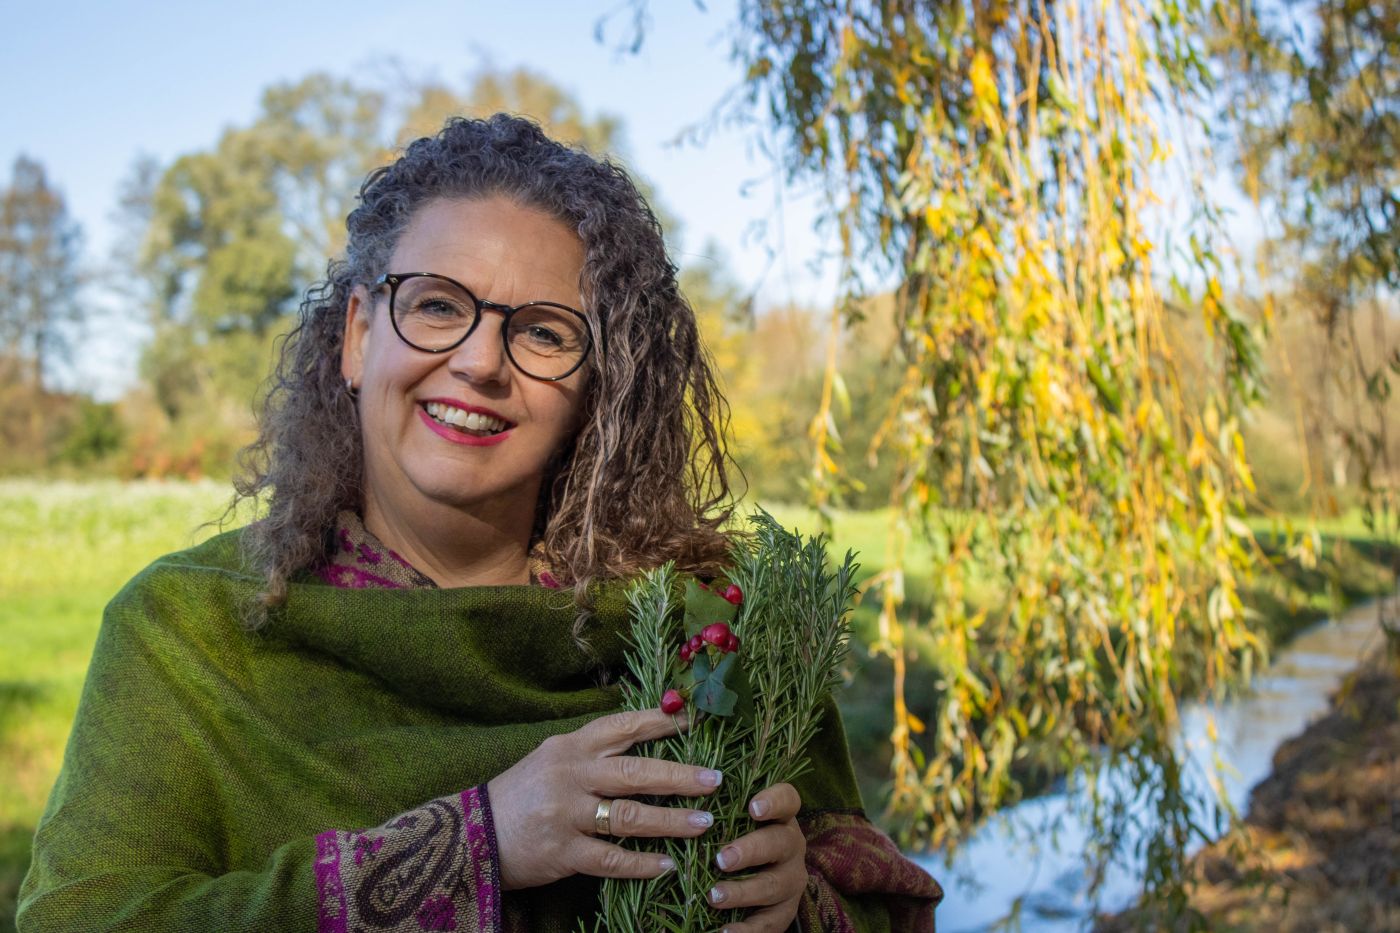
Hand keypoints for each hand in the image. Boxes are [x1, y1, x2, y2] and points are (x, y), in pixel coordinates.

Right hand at [487, 709, 722, 889]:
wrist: (471, 832)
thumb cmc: (522, 793)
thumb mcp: (553, 758)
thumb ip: (594, 751)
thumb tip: (647, 740)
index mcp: (571, 746)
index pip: (623, 727)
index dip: (661, 722)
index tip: (696, 719)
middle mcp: (571, 775)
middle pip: (635, 772)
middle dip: (680, 776)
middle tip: (714, 779)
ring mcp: (566, 814)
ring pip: (629, 816)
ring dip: (671, 821)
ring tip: (704, 824)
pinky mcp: (562, 851)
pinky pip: (610, 858)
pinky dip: (641, 863)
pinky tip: (667, 865)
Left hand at [707, 783, 806, 931]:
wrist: (761, 883)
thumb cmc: (737, 840)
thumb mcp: (734, 823)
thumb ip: (720, 813)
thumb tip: (686, 802)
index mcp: (780, 818)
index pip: (788, 799)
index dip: (774, 801)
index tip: (752, 807)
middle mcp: (791, 846)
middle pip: (779, 843)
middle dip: (750, 850)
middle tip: (721, 859)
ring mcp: (791, 880)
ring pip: (774, 885)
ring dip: (743, 892)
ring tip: (714, 896)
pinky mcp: (785, 912)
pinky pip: (769, 923)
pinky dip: (746, 930)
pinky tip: (724, 932)